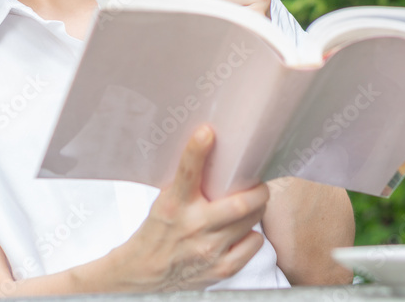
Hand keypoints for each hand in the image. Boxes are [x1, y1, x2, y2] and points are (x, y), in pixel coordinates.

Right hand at [109, 125, 269, 291]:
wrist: (146, 271)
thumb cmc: (160, 230)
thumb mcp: (166, 201)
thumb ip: (188, 182)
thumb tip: (214, 149)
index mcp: (175, 205)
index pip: (187, 173)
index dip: (197, 150)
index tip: (207, 132)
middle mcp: (193, 226)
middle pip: (240, 204)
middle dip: (258, 191)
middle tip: (259, 184)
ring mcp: (209, 250)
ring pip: (251, 221)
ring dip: (257, 209)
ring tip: (253, 204)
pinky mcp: (221, 268)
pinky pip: (254, 243)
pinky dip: (253, 234)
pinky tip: (243, 231)